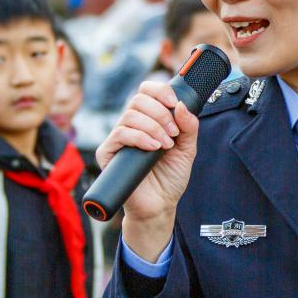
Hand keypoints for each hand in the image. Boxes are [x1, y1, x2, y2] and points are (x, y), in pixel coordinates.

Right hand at [95, 81, 199, 260]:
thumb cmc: (170, 177)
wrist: (160, 205)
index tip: (174, 104)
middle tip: (174, 133)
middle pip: (138, 99)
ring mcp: (118, 139)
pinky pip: (120, 134)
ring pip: (130, 116)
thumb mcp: (187, 149)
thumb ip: (189, 126)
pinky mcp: (108, 153)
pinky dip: (140, 137)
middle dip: (160, 113)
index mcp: (149, 119)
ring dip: (153, 127)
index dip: (160, 91)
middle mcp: (131, 125)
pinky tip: (153, 148)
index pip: (147, 91)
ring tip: (165, 146)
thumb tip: (181, 105)